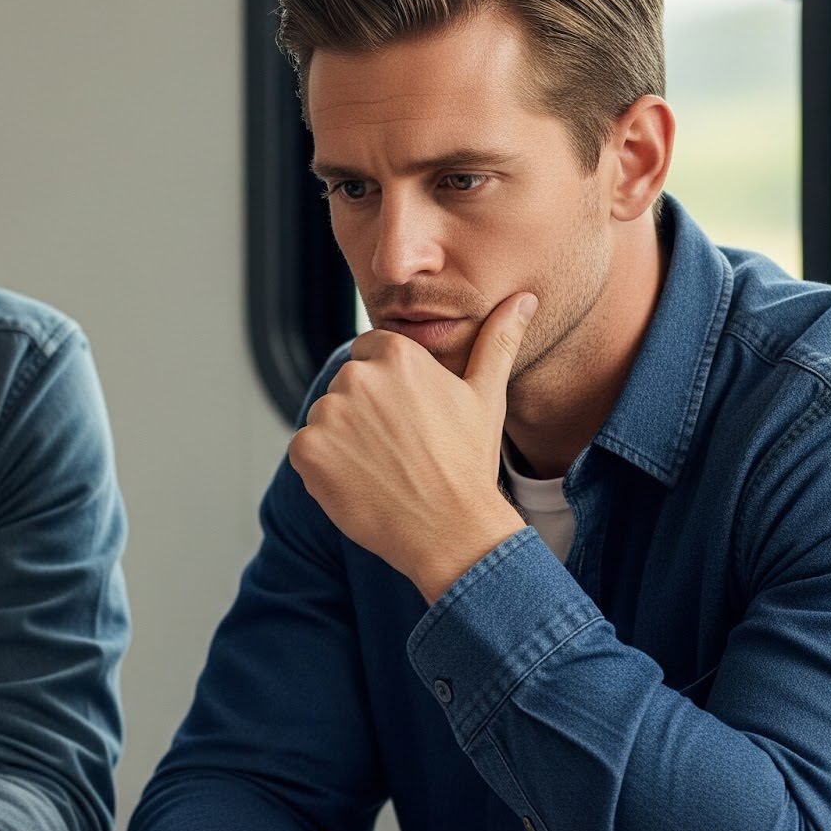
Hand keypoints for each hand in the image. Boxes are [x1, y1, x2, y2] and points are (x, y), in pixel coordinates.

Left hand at [288, 292, 535, 602]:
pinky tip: (360, 482)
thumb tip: (524, 298)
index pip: (371, 351)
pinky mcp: (307, 449)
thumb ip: (497, 341)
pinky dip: (323, 466)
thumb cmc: (470, 464)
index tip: (406, 418)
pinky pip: (306, 448)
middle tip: (398, 449)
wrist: (450, 531)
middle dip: (364, 411)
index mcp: (398, 355)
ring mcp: (328, 413)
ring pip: (326, 417)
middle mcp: (358, 377)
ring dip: (343, 439)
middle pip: (346, 384)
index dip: (388, 386)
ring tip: (382, 467)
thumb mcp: (487, 396)